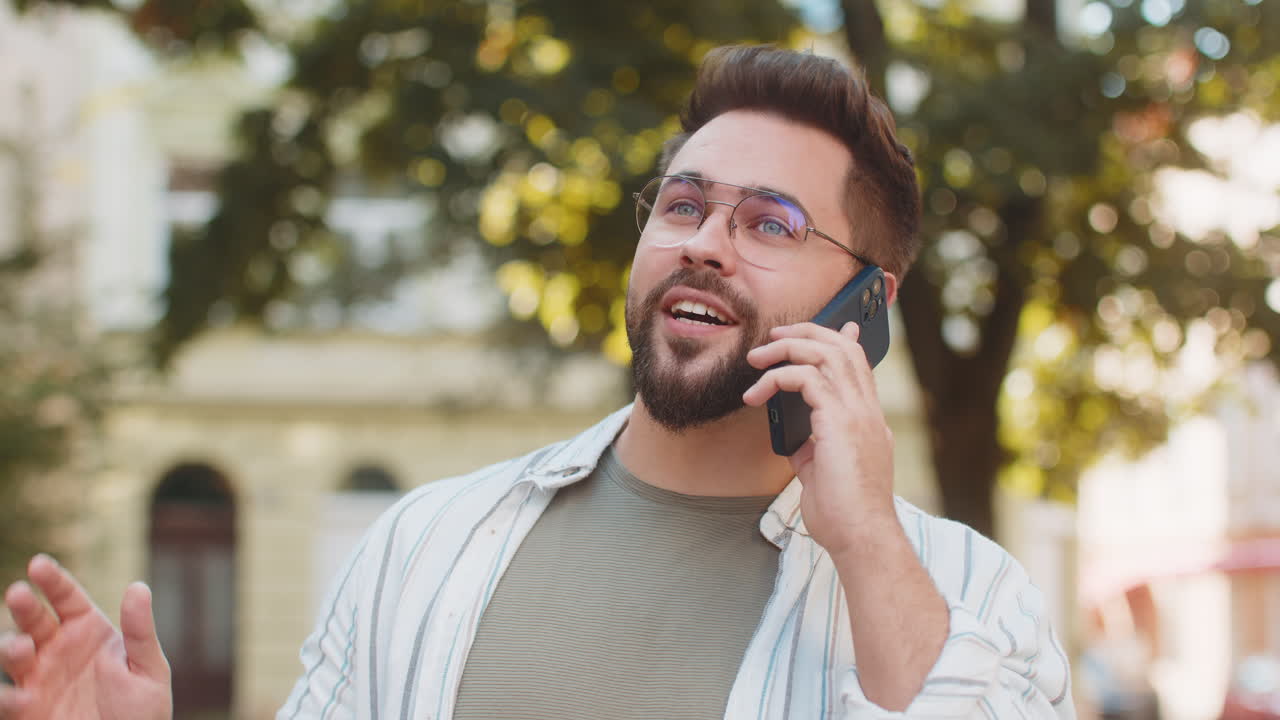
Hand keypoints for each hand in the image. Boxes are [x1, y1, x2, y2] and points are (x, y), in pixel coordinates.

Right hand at [0, 555, 171, 719]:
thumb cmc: (142, 711)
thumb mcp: (148, 670)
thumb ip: (140, 632)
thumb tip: (138, 586)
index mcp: (89, 632)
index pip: (66, 598)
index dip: (51, 580)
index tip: (38, 565)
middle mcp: (59, 649)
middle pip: (33, 619)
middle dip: (23, 605)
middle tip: (18, 593)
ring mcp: (38, 678)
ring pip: (11, 653)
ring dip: (10, 646)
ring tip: (22, 649)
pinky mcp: (25, 710)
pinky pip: (6, 699)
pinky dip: (6, 696)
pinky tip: (22, 697)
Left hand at [742, 321, 897, 556]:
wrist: (861, 538)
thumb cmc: (843, 515)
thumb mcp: (822, 472)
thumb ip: (812, 447)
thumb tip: (794, 436)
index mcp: (868, 420)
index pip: (858, 364)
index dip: (842, 338)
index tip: (829, 325)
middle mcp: (868, 410)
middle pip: (844, 347)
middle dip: (806, 333)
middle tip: (774, 338)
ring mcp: (858, 413)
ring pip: (827, 352)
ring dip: (787, 348)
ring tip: (757, 358)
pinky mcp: (840, 421)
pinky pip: (805, 378)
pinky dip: (776, 378)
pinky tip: (756, 394)